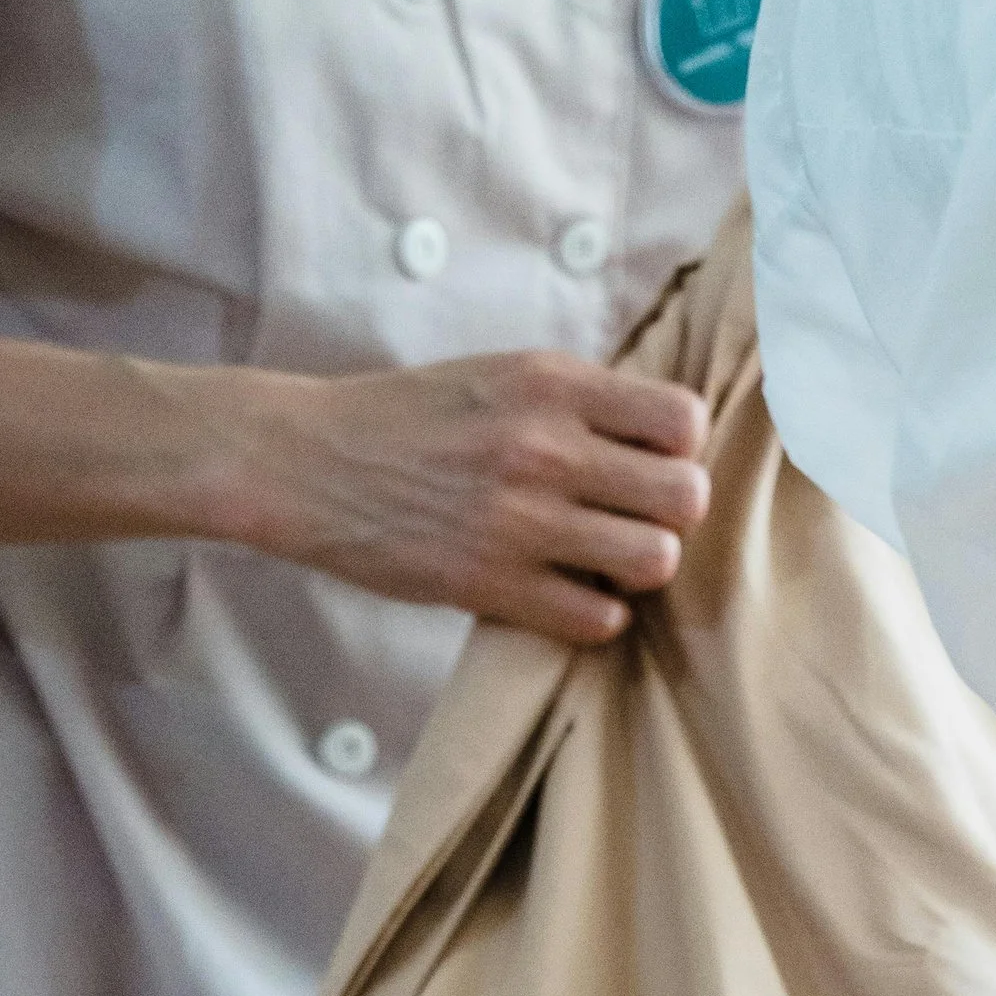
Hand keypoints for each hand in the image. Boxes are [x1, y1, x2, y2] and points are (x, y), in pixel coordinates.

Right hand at [233, 348, 713, 645]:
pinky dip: (596, 614)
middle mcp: (544, 447)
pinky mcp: (492, 585)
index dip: (680, 449)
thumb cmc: (413, 418)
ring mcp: (520, 520)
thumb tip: (669, 440)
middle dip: (673, 514)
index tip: (648, 462)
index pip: (683, 419)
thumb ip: (580, 401)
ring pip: (654, 561)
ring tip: (606, 560)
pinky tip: (569, 595)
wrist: (310, 462)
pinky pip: (599, 619)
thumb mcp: (501, 376)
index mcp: (551, 383)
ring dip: (640, 568)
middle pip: (685, 495)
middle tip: (636, 519)